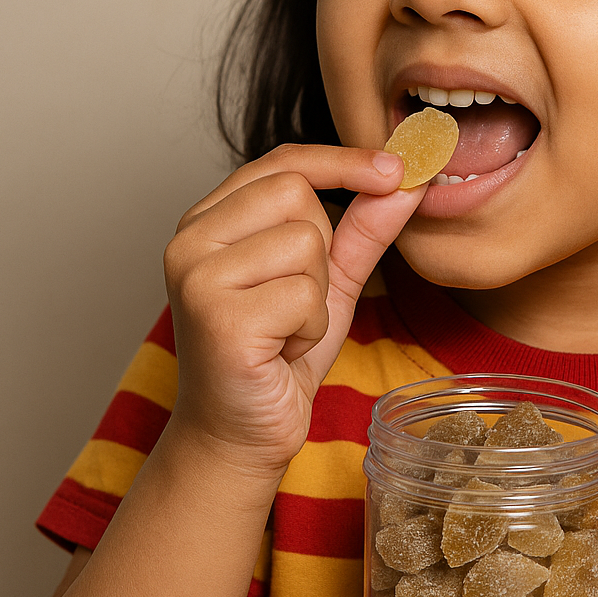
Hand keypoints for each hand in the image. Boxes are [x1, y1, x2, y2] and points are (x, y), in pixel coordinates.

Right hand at [162, 143, 423, 475]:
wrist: (240, 436)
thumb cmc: (277, 358)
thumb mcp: (328, 282)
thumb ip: (362, 230)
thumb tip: (407, 181)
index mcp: (209, 220)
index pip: (283, 161)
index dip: (343, 161)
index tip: (396, 167)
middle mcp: (190, 238)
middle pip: (297, 194)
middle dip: (321, 250)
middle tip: (295, 303)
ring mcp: (195, 275)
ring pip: (304, 243)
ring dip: (316, 297)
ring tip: (284, 330)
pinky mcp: (216, 317)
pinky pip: (304, 295)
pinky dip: (309, 329)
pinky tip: (280, 353)